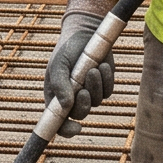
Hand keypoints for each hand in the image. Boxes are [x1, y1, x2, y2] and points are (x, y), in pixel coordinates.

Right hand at [44, 9, 110, 136]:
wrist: (85, 33)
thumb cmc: (66, 49)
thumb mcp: (58, 65)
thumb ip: (60, 85)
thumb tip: (66, 106)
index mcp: (55, 97)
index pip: (58, 122)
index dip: (66, 130)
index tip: (76, 128)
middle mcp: (71, 98)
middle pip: (80, 114)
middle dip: (84, 105)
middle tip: (83, 91)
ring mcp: (88, 92)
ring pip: (96, 102)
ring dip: (95, 87)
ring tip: (93, 68)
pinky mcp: (103, 85)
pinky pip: (107, 91)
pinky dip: (106, 80)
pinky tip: (101, 66)